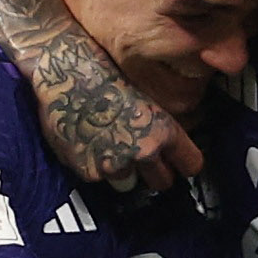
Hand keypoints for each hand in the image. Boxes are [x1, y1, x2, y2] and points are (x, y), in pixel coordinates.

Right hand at [38, 78, 202, 190]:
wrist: (65, 73)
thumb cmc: (102, 73)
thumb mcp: (147, 92)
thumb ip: (162, 124)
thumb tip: (170, 140)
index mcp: (164, 130)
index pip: (191, 164)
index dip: (185, 162)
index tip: (180, 161)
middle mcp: (143, 151)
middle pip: (163, 182)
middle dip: (155, 172)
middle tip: (142, 155)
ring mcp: (116, 164)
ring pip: (128, 184)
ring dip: (122, 172)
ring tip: (110, 145)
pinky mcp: (89, 171)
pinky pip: (98, 177)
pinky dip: (94, 166)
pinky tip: (89, 142)